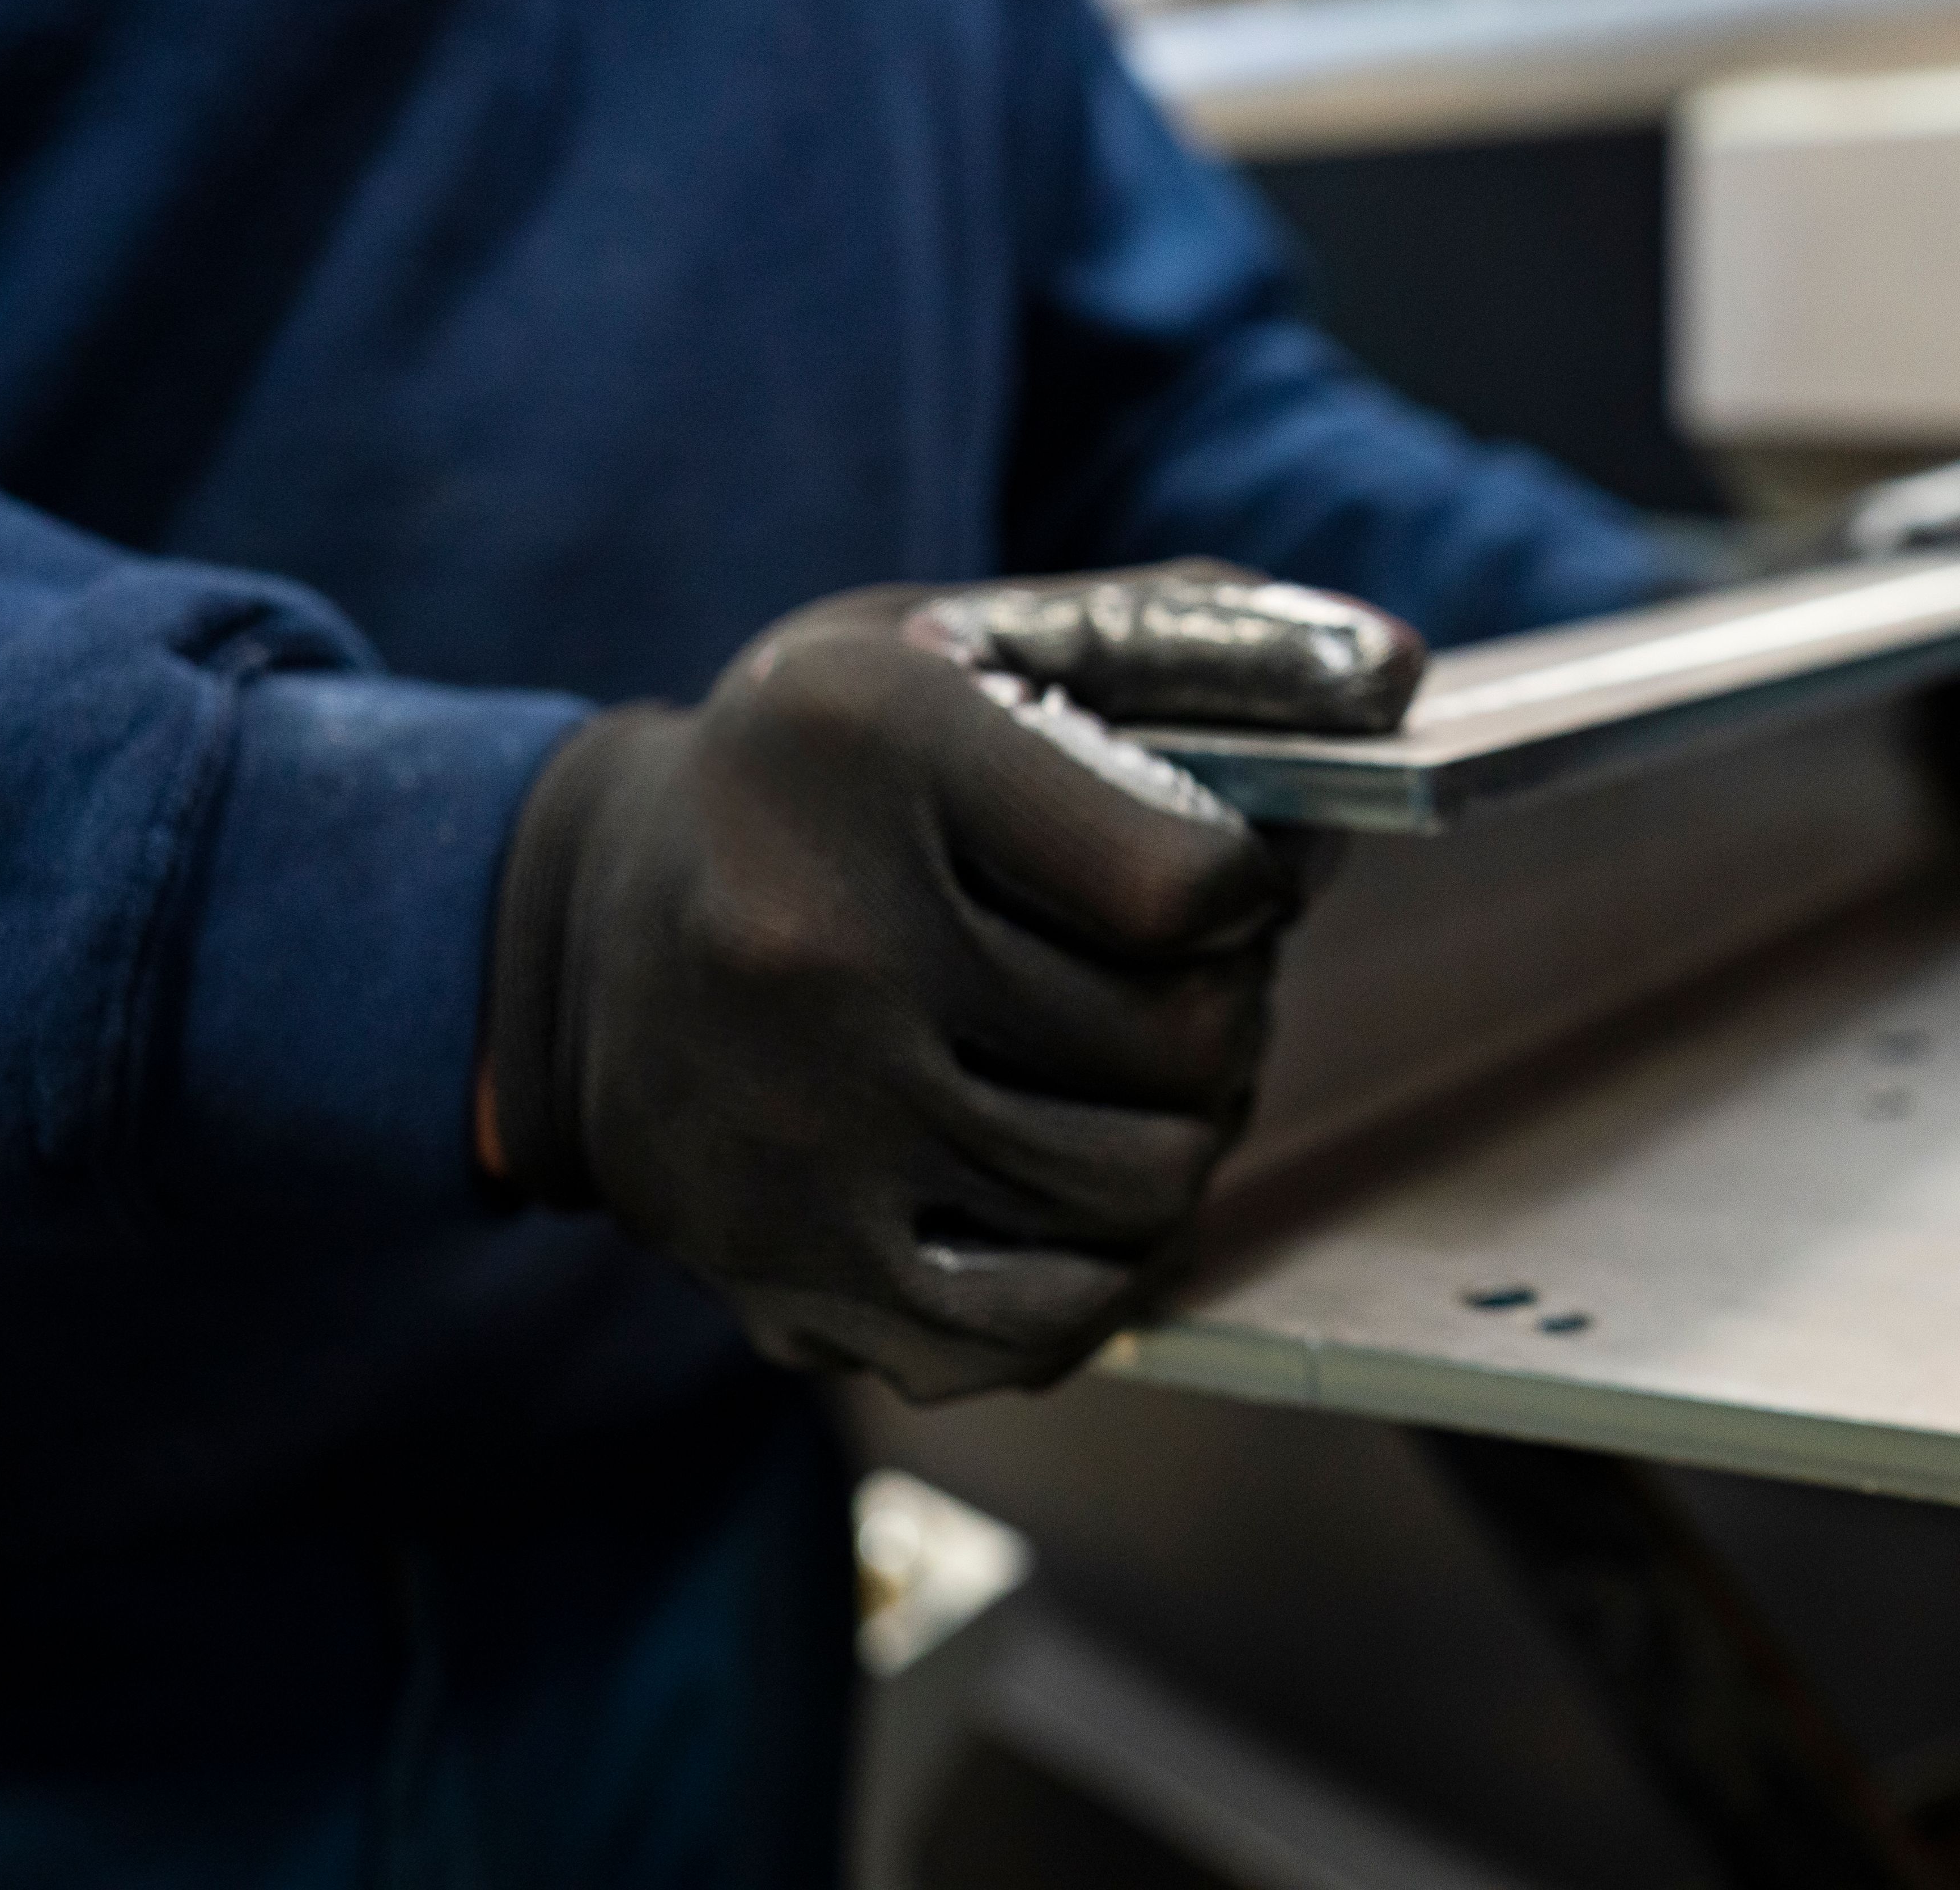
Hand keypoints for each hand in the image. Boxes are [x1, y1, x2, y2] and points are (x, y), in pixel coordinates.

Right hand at [477, 563, 1424, 1399]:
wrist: (570, 920)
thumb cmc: (825, 770)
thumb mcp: (974, 641)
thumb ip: (1193, 640)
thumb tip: (1389, 672)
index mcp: (867, 750)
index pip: (1185, 879)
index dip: (1246, 884)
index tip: (1203, 875)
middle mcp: (810, 944)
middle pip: (1184, 1042)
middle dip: (1222, 1010)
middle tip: (1164, 980)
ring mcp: (793, 1125)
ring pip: (1145, 1185)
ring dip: (1175, 1133)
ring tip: (1114, 1070)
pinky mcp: (787, 1266)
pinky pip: (1054, 1320)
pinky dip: (1101, 1261)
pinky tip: (1059, 1175)